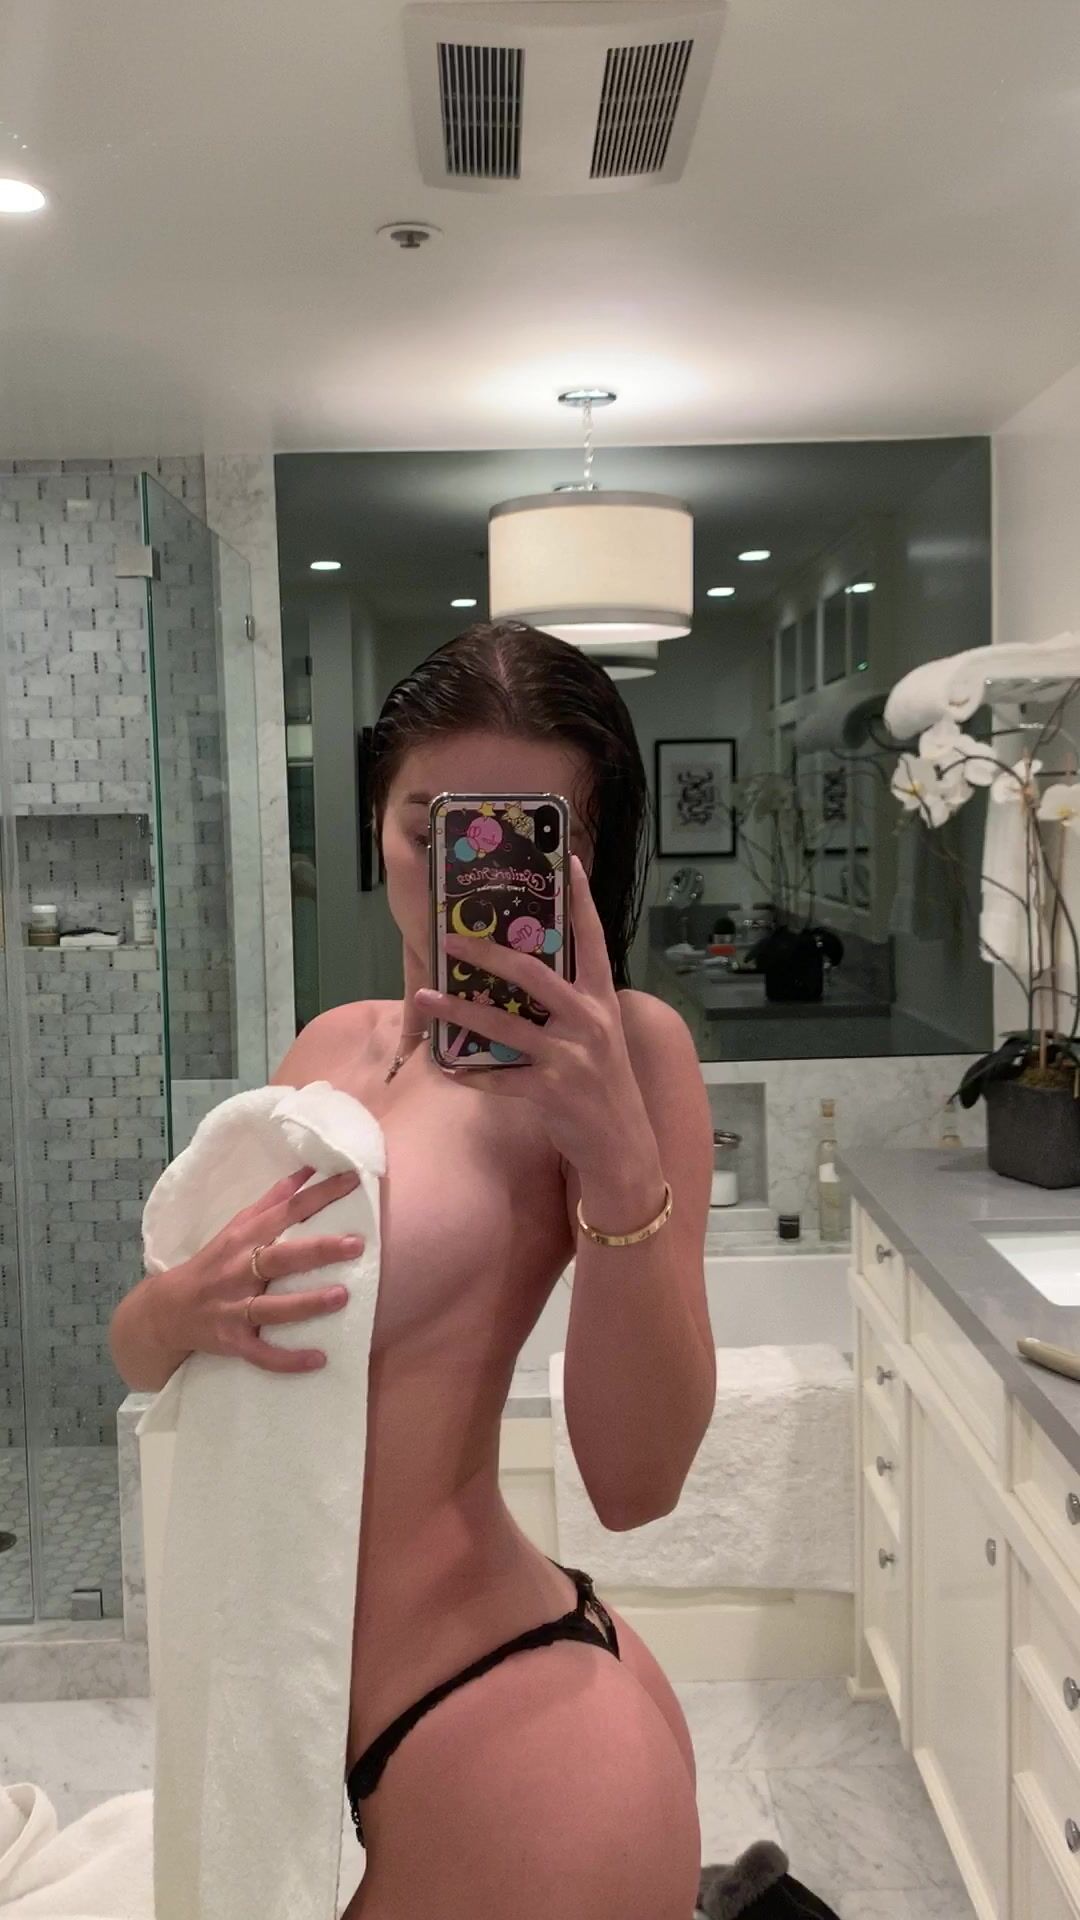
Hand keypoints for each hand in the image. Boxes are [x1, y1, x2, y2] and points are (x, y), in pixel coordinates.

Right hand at [154, 1166, 365, 1374]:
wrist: (165, 1311)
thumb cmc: (213, 1263)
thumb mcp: (237, 1228)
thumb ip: (273, 1201)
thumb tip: (307, 1171)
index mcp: (243, 1239)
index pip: (286, 1212)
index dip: (319, 1196)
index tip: (353, 1180)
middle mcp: (238, 1271)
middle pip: (279, 1258)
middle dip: (317, 1250)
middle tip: (355, 1244)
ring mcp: (233, 1308)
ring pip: (271, 1307)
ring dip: (306, 1303)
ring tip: (342, 1296)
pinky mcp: (231, 1341)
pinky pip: (260, 1353)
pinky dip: (287, 1359)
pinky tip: (319, 1360)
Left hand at [413, 853, 656, 1174]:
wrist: (623, 1146)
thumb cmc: (603, 1086)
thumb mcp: (598, 1036)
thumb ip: (570, 1005)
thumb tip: (523, 975)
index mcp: (601, 1001)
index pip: (592, 940)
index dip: (581, 900)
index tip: (567, 861)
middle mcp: (588, 1022)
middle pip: (532, 975)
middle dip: (488, 954)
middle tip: (452, 939)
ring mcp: (569, 1057)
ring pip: (502, 1026)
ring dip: (458, 1011)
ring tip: (426, 996)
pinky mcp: (550, 1091)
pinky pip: (498, 1078)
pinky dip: (469, 1073)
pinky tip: (446, 1066)